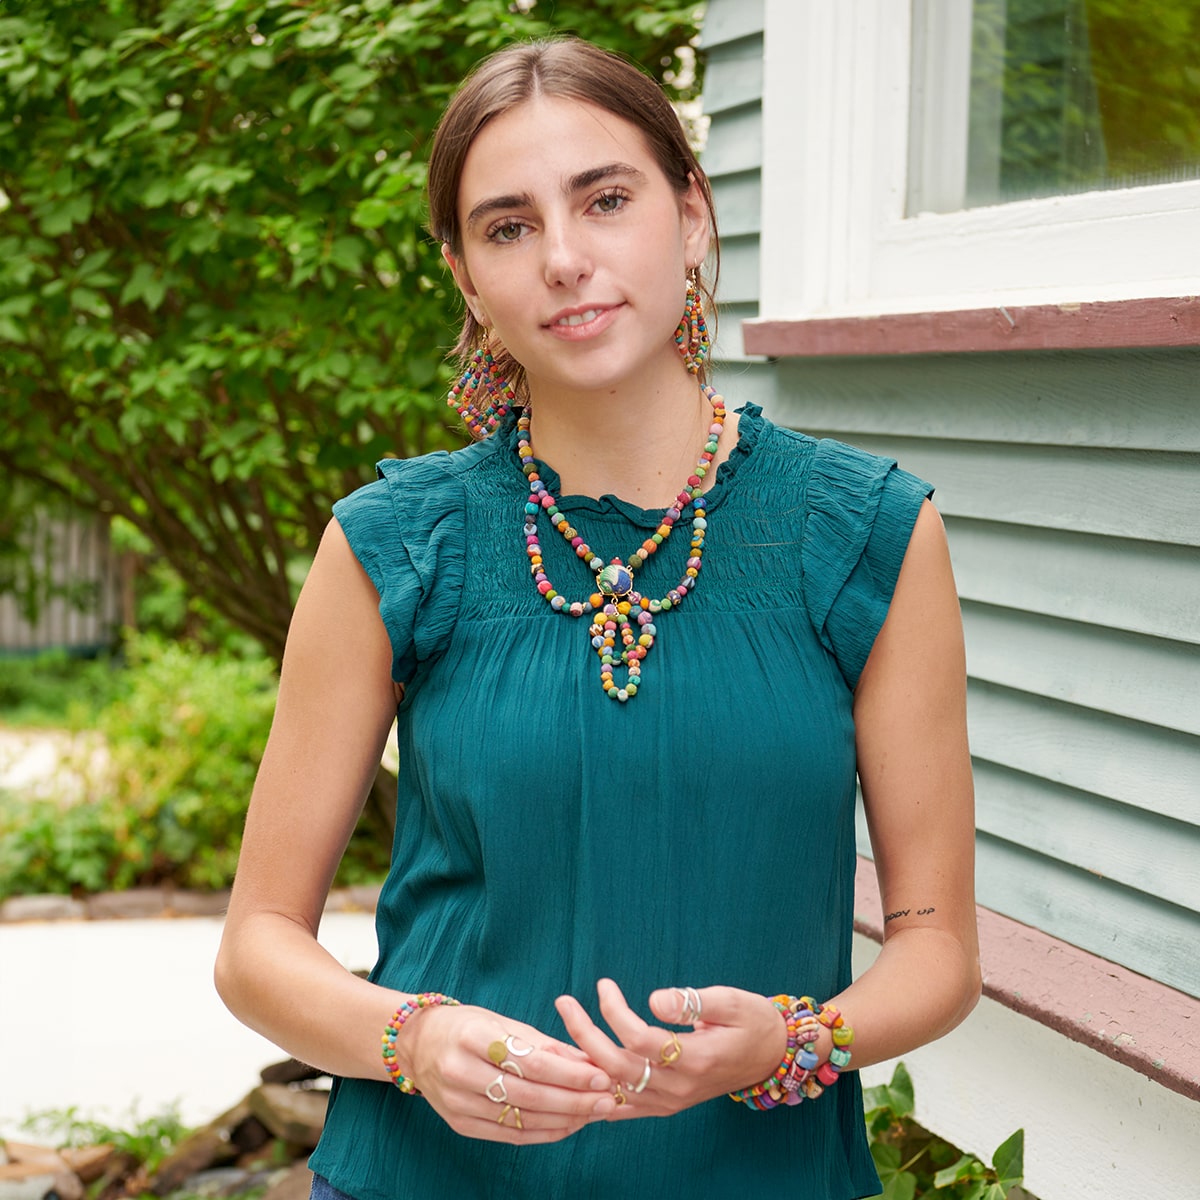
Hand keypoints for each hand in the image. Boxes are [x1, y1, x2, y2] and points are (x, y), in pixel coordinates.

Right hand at [400, 1003, 617, 1142]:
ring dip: (564, 1119)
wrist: (416, 1045)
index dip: (569, 1072)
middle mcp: (460, 1072)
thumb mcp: (502, 1021)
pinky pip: (509, 1135)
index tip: (601, 1075)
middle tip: (608, 1099)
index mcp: (472, 1036)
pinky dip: (543, 1133)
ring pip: (521, 1119)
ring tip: (595, 1113)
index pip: (530, 1061)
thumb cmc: (466, 1026)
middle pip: (529, 1094)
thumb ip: (544, 1043)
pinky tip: (568, 1126)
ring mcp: (457, 1103)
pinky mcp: (459, 1125)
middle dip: (574, 1099)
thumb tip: (589, 1059)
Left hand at [554, 979, 792, 1118]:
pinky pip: (622, 1108)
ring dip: (583, 1062)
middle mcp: (678, 1087)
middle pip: (618, 1066)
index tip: (603, 984)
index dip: (615, 1012)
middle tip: (563, 1001)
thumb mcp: (731, 1000)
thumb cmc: (753, 1020)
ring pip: (614, 1090)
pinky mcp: (665, 1105)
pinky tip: (574, 1078)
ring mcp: (670, 1101)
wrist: (773, 1056)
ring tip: (558, 1034)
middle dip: (585, 1033)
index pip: (640, 1039)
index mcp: (696, 1059)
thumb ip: (693, 1000)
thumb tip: (654, 999)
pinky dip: (596, 1094)